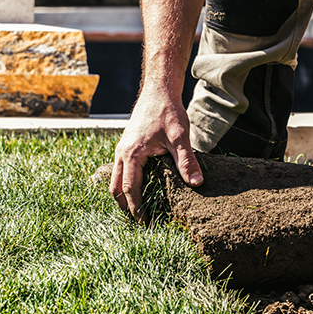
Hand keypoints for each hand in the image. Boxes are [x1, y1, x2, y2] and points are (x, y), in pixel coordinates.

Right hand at [110, 86, 203, 219]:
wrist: (158, 90)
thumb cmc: (168, 111)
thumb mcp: (180, 137)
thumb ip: (187, 161)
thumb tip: (197, 183)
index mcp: (131, 154)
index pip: (130, 189)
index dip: (136, 208)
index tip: (146, 223)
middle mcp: (121, 153)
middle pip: (116, 188)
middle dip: (126, 207)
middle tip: (140, 221)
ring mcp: (122, 149)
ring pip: (115, 179)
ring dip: (124, 196)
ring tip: (139, 210)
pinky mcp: (126, 146)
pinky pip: (120, 170)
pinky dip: (125, 184)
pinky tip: (141, 189)